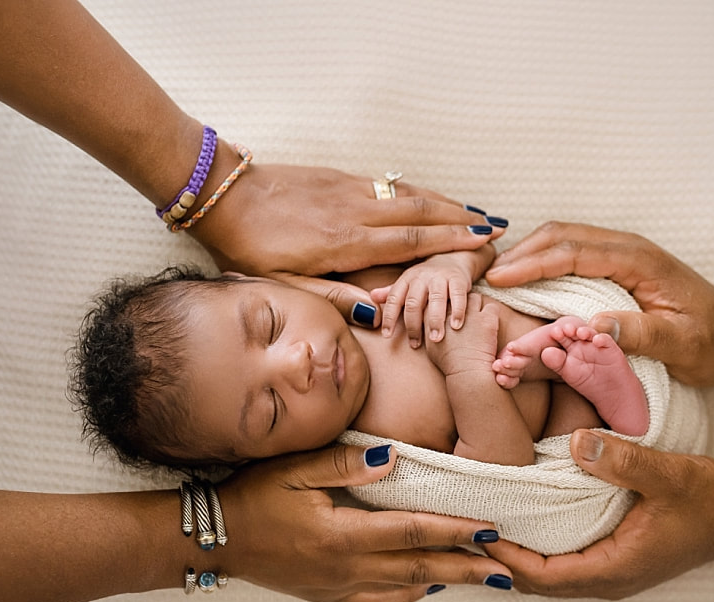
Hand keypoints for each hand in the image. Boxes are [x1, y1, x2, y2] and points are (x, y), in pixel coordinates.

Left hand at [190, 164, 503, 325]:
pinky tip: (426, 196)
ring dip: (443, 201)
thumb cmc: (247, 246)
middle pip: (419, 212)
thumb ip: (332, 298)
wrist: (220, 193)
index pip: (411, 241)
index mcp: (345, 243)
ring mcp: (347, 189)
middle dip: (460, 218)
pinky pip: (385, 184)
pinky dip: (414, 190)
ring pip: (406, 193)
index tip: (483, 241)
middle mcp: (354, 212)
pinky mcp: (335, 176)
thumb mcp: (284, 284)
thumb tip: (376, 313)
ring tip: (472, 209)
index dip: (451, 241)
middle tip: (493, 224)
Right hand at [218, 443, 512, 601]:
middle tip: (506, 569)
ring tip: (483, 580)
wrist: (214, 539)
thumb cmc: (253, 497)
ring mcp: (338, 585)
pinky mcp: (328, 594)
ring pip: (405, 586)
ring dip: (447, 582)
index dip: (454, 530)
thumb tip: (393, 457)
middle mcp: (345, 567)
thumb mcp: (294, 469)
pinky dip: (409, 594)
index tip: (489, 528)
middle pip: (419, 567)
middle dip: (466, 566)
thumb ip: (345, 463)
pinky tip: (428, 588)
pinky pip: (378, 599)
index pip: (412, 532)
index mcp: (340, 534)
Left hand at [370, 248, 493, 347]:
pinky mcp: (458, 280)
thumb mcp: (407, 284)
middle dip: (413, 325)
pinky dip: (458, 311)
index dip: (389, 318)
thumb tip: (370, 297)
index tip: (387, 336)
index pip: (394, 300)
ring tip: (436, 339)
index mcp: (406, 280)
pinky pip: (458, 296)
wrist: (453, 259)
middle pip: (414, 303)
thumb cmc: (426, 279)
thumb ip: (391, 293)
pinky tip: (456, 326)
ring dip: (435, 321)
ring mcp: (440, 277)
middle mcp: (421, 277)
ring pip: (436, 300)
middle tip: (415, 345)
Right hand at [424, 293, 500, 377]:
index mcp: (435, 317)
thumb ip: (430, 331)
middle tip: (465, 312)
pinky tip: (490, 322)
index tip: (451, 312)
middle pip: (455, 295)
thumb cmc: (449, 364)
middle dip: (460, 302)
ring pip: (474, 297)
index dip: (446, 304)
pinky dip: (491, 313)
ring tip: (478, 316)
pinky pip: (492, 306)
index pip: (439, 300)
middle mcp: (451, 311)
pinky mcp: (486, 319)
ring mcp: (469, 314)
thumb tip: (432, 324)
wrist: (466, 373)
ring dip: (476, 305)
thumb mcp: (431, 347)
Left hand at [483, 430, 713, 598]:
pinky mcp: (615, 559)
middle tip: (464, 525)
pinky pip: (563, 562)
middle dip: (499, 559)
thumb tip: (576, 443)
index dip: (502, 554)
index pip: (539, 574)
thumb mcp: (668, 473)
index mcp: (613, 568)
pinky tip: (523, 520)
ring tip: (484, 523)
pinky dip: (537, 548)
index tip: (472, 526)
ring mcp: (611, 572)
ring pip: (548, 575)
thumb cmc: (711, 500)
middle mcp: (607, 579)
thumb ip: (622, 459)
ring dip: (515, 555)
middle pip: (535, 581)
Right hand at [486, 222, 713, 386]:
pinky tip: (521, 282)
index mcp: (640, 261)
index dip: (532, 264)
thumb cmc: (712, 342)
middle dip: (519, 252)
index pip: (575, 252)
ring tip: (492, 277)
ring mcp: (621, 255)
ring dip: (527, 254)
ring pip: (562, 241)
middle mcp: (627, 249)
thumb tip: (593, 327)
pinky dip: (540, 263)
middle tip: (481, 274)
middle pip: (560, 235)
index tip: (498, 278)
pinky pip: (570, 255)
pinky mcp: (616, 266)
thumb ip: (641, 334)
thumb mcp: (683, 345)